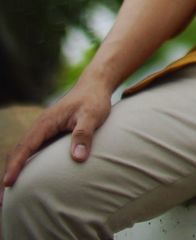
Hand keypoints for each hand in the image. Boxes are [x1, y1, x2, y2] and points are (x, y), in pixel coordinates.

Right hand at [2, 74, 112, 192]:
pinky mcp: (48, 134)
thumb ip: (84, 134)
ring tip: (8, 195)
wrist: (95, 85)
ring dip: (13, 170)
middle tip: (2, 200)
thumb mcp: (93, 115)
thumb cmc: (94, 100)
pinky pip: (30, 151)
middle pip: (17, 151)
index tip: (8, 183)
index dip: (16, 165)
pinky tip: (24, 179)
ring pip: (21, 151)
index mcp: (46, 122)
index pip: (26, 146)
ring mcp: (42, 131)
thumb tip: (77, 158)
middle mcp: (40, 126)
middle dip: (8, 173)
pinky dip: (22, 165)